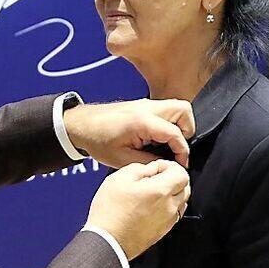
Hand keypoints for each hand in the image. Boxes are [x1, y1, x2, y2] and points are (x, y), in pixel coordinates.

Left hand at [63, 99, 194, 167]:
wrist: (81, 125)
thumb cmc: (97, 140)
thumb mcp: (123, 159)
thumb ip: (149, 161)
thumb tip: (168, 164)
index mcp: (142, 121)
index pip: (175, 133)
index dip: (183, 151)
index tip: (181, 164)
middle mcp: (147, 108)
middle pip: (184, 110)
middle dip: (187, 131)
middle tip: (178, 149)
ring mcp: (145, 104)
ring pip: (177, 107)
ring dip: (179, 125)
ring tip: (169, 145)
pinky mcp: (143, 105)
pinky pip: (165, 110)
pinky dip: (169, 123)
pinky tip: (157, 139)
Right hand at [86, 160, 190, 259]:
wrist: (107, 241)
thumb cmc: (110, 213)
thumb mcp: (119, 178)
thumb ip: (141, 168)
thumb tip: (151, 169)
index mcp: (160, 190)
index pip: (181, 173)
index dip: (169, 166)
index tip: (157, 168)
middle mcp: (169, 206)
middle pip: (184, 187)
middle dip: (172, 179)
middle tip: (154, 179)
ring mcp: (168, 221)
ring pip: (180, 201)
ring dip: (171, 194)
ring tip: (151, 193)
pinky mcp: (163, 231)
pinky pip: (173, 215)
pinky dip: (167, 207)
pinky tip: (149, 206)